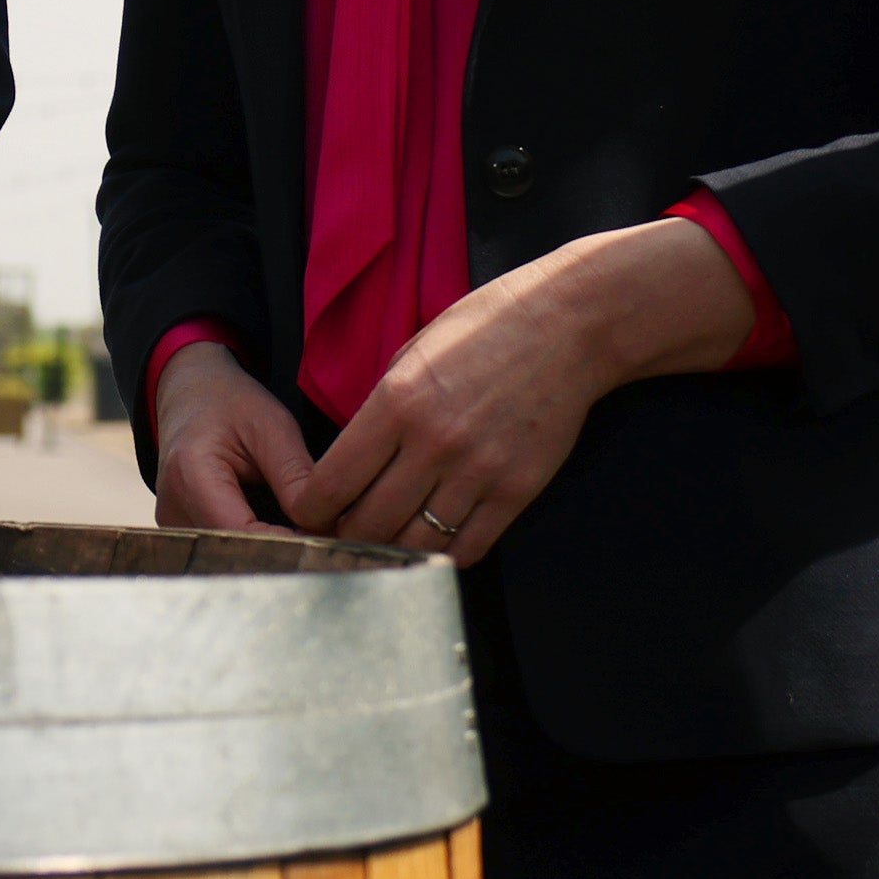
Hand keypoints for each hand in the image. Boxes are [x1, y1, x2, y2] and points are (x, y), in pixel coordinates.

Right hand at [147, 336, 310, 534]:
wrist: (190, 393)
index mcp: (191, 476)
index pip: (243, 534)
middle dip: (284, 553)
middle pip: (235, 553)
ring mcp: (173, 526)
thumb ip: (295, 476)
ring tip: (306, 535)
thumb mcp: (272, 426)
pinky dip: (255, 546)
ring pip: (230, 558)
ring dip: (270, 553)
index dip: (288, 545)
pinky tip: (281, 533)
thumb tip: (325, 526)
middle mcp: (173, 510)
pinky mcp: (182, 533)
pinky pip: (224, 550)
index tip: (329, 543)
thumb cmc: (230, 404)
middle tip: (326, 542)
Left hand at [297, 213, 756, 566]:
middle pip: (366, 525)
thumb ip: (380, 405)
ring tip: (386, 541)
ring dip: (392, 549)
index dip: (310, 510)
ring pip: (413, 543)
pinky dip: (443, 552)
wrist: (568, 326)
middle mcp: (432, 444)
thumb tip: (349, 455)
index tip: (311, 513)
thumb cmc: (486, 327)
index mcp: (396, 402)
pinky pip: (467, 547)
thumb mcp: (413, 351)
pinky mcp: (516, 491)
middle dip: (345, 536)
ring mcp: (478, 473)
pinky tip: (434, 540)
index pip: (330, 485)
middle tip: (344, 534)